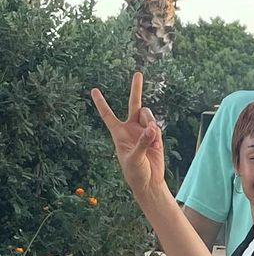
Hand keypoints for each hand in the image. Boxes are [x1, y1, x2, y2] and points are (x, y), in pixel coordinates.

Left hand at [90, 73, 164, 200]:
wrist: (149, 182)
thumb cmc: (135, 172)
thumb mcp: (133, 158)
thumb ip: (142, 141)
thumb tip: (153, 129)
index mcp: (118, 133)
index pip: (108, 114)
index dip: (101, 103)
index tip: (94, 90)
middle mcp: (131, 128)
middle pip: (134, 104)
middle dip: (136, 89)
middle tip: (138, 73)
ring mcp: (144, 131)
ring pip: (148, 115)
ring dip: (150, 123)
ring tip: (151, 136)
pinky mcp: (156, 137)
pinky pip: (157, 128)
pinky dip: (157, 136)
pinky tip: (155, 146)